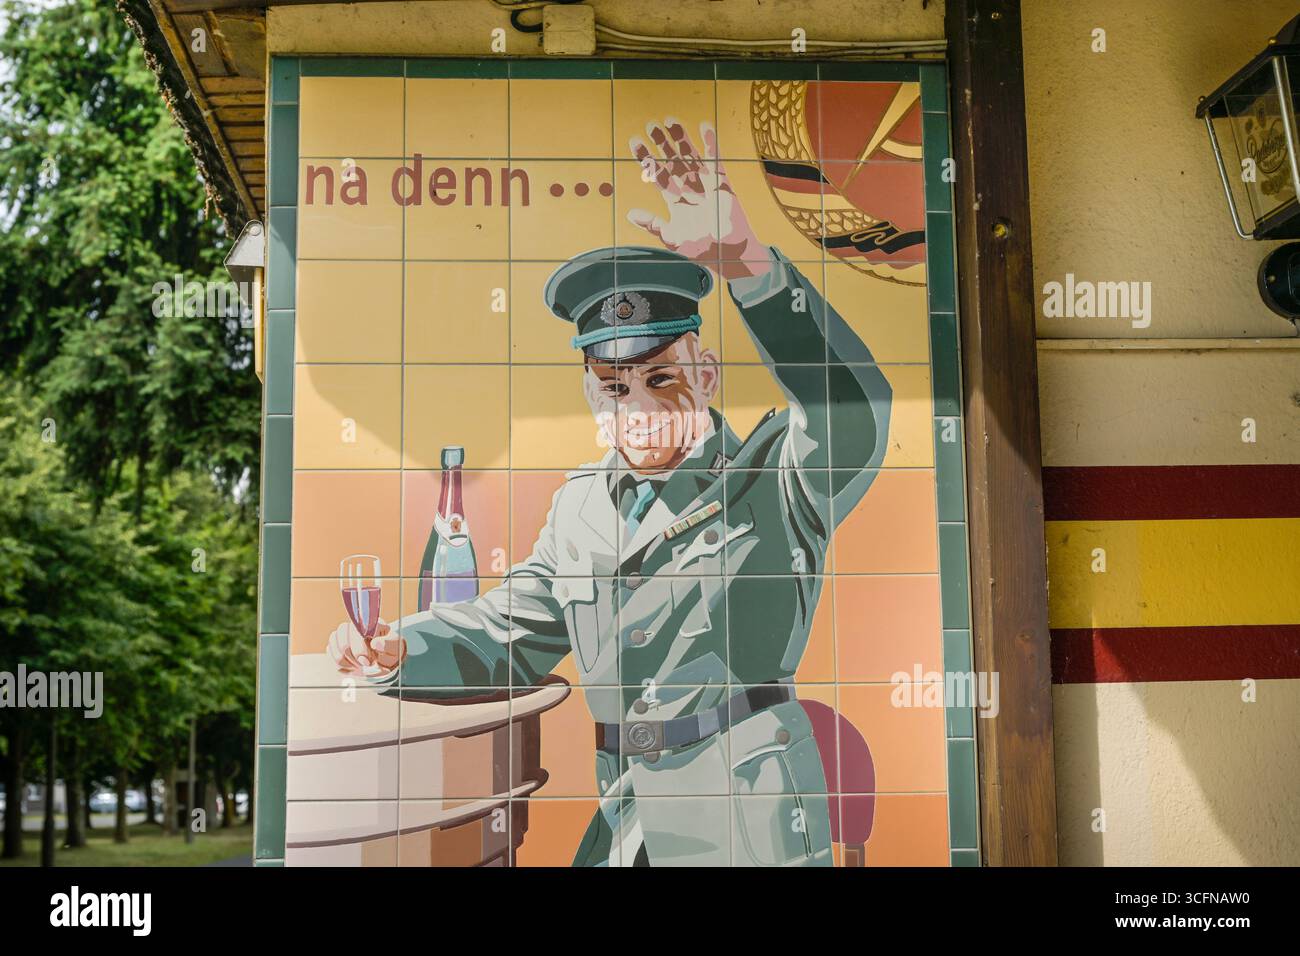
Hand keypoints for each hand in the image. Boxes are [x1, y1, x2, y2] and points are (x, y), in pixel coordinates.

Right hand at [327, 619, 404, 677]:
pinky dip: (343, 665)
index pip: (357, 630)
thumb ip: (388, 644)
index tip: (368, 660)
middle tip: (366, 663)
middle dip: (355, 658)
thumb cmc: (389, 651)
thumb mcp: (395, 648)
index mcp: (370, 623)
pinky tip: (352, 664)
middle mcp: (354, 626)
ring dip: (349, 662)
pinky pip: (332, 657)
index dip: (360, 649)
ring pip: (337, 651)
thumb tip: (376, 643)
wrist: (383, 660)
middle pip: (344, 643)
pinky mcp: (335, 645)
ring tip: (360, 664)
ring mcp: (342, 635)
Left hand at [628, 118, 770, 280]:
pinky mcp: (722, 182)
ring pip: (690, 156)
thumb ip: (653, 224)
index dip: (646, 158)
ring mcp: (705, 183)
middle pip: (672, 160)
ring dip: (681, 138)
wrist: (729, 253)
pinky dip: (711, 143)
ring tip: (670, 120)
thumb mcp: (672, 238)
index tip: (634, 141)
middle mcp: (688, 188)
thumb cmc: (701, 250)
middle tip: (651, 125)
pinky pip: (715, 159)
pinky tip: (703, 126)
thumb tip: (630, 214)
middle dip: (662, 143)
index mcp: (674, 200)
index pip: (656, 175)